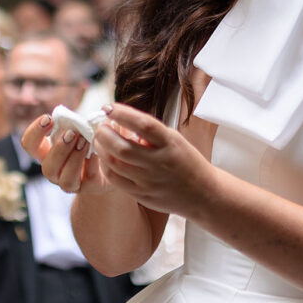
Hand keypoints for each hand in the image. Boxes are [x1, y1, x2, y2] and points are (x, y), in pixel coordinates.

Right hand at [20, 116, 104, 194]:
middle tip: (71, 133)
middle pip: (46, 166)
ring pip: (66, 180)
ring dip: (74, 158)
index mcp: (47, 152)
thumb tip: (81, 115)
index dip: (35, 132)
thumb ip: (78, 122)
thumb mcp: (83, 128)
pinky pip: (88, 180)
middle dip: (59, 149)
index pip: (30, 144)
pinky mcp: (90, 187)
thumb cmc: (91, 140)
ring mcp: (71, 182)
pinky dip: (92, 164)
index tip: (49, 118)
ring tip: (85, 141)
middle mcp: (55, 170)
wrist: (112, 163)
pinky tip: (98, 151)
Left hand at [91, 103, 216, 216]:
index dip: (122, 114)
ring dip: (101, 149)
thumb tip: (120, 120)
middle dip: (105, 133)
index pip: (143, 124)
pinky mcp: (143, 195)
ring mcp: (151, 181)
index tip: (108, 108)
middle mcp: (160, 162)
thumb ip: (151, 133)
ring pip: (115, 164)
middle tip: (100, 126)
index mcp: (171, 144)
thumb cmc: (186, 162)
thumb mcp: (175, 140)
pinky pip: (116, 181)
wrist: (203, 193)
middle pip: (122, 147)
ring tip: (99, 140)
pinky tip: (105, 158)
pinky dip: (106, 167)